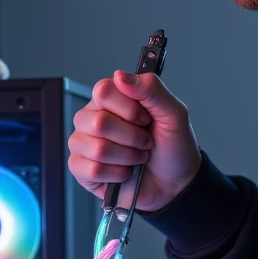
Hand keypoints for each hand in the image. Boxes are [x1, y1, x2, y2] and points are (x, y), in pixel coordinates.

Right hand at [69, 71, 201, 212]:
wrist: (176, 182)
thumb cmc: (173, 146)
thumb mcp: (174, 114)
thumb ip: (152, 89)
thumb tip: (120, 76)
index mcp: (110, 99)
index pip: (103, 91)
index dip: (129, 109)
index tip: (147, 119)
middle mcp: (91, 118)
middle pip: (99, 122)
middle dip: (133, 137)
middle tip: (146, 142)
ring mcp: (83, 144)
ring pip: (97, 149)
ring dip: (128, 157)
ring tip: (138, 158)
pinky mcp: (81, 169)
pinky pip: (92, 170)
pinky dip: (118, 174)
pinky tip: (126, 173)